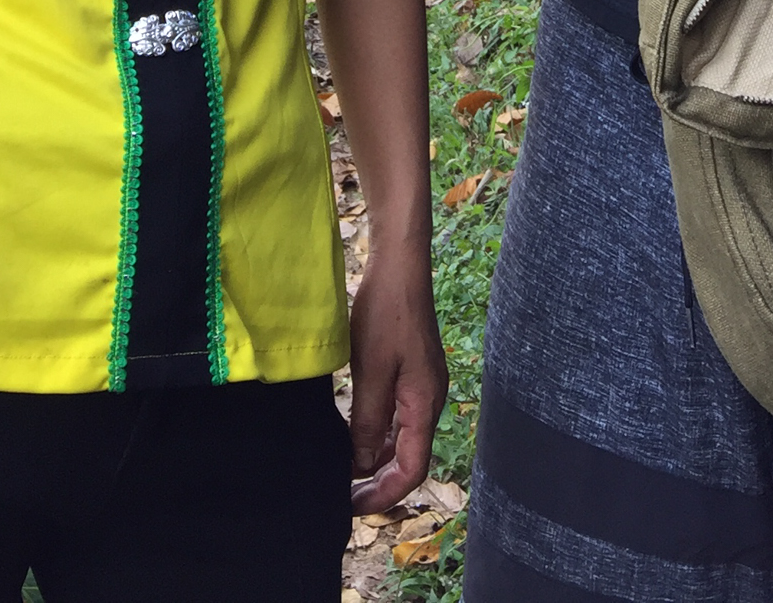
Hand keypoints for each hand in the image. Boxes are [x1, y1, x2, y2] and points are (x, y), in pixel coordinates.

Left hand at [346, 244, 446, 515]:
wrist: (401, 266)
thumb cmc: (386, 313)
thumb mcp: (370, 371)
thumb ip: (367, 421)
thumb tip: (360, 465)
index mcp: (425, 404)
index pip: (412, 468)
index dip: (385, 494)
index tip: (352, 505)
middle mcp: (430, 399)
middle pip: (409, 457)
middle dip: (378, 481)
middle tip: (343, 494)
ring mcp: (423, 385)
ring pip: (402, 437)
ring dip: (376, 458)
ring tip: (343, 470)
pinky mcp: (413, 371)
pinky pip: (398, 416)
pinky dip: (378, 433)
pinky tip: (353, 434)